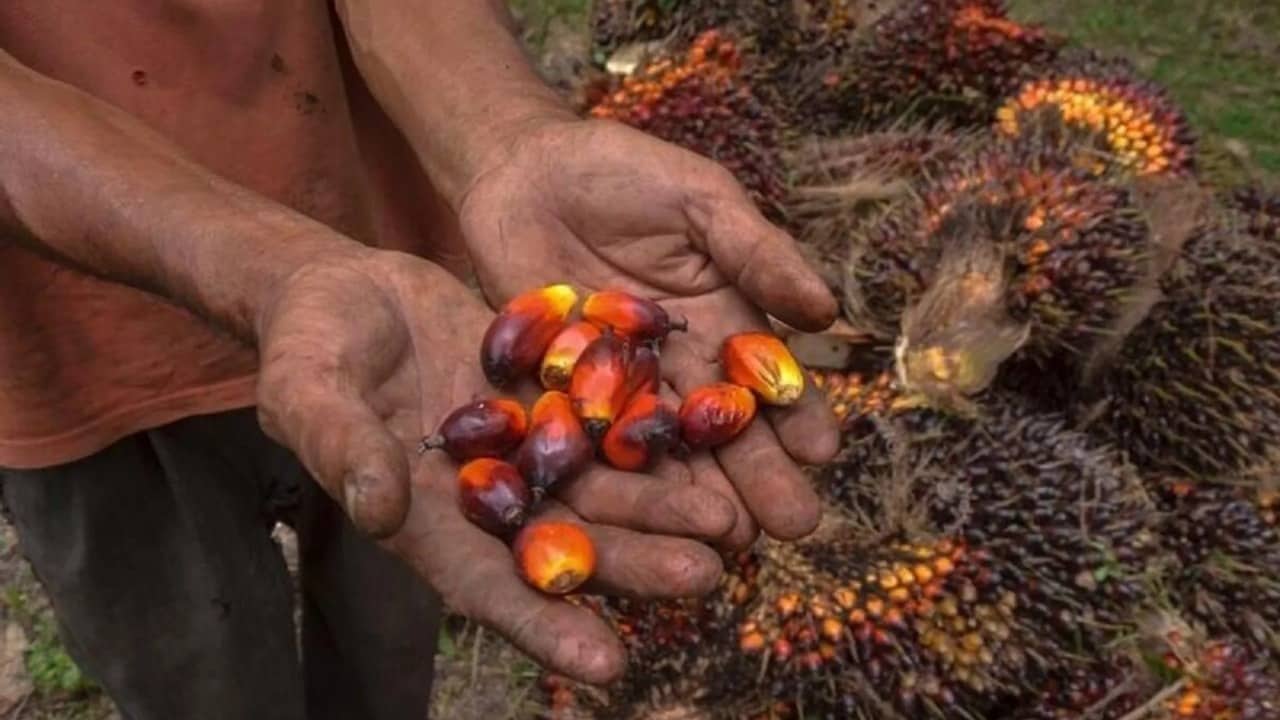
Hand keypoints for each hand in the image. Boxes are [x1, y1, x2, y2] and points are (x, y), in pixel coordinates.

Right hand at [253, 249, 736, 682]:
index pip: (488, 588)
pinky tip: (710, 438)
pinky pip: (608, 415)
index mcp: (427, 522)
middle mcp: (488, 498)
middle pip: (569, 543)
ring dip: (664, 507)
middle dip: (636, 565)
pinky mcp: (549, 393)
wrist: (342, 290)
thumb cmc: (306, 351)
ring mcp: (524, 446)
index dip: (546, 627)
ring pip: (603, 487)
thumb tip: (382, 510)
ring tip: (730, 521)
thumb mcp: (308, 393)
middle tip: (706, 577)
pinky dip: (655, 431)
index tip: (608, 665)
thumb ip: (345, 449)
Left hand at [458, 119, 841, 547]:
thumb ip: (755, 251)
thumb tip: (827, 310)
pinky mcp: (556, 394)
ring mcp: (616, 387)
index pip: (767, 378)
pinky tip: (633, 515)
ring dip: (694, 496)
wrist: (521, 168)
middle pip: (722, 431)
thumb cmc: (623, 172)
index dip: (797, 414)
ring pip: (661, 451)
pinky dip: (608, 477)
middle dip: (759, 477)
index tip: (823, 450)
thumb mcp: (700, 200)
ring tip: (727, 539)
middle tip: (791, 526)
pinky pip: (584, 440)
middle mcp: (677, 367)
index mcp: (722, 321)